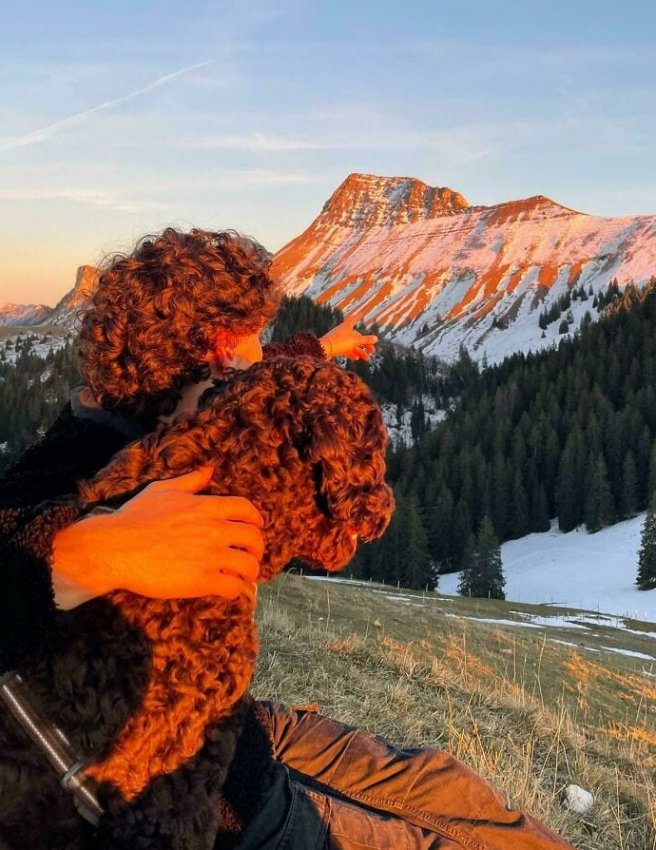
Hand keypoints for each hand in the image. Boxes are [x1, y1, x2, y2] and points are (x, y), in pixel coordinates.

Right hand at [52, 466, 263, 608]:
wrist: (117, 548)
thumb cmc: (135, 518)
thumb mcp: (163, 490)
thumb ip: (190, 480)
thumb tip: (209, 470)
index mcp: (207, 507)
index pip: (246, 509)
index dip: (256, 518)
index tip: (256, 526)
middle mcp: (214, 530)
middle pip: (254, 538)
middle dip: (258, 548)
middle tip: (252, 555)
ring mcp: (210, 556)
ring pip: (248, 565)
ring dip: (250, 572)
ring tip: (244, 577)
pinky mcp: (202, 580)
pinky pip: (232, 587)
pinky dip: (235, 590)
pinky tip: (228, 591)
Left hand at [320, 313, 377, 361]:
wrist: (323, 351)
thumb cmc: (339, 342)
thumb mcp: (355, 341)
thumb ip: (366, 340)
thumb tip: (376, 338)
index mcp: (346, 326)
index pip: (354, 319)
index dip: (358, 317)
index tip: (361, 314)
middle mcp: (342, 332)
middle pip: (356, 336)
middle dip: (365, 344)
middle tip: (373, 351)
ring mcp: (338, 340)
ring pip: (352, 345)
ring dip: (360, 351)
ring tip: (367, 359)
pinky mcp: (335, 348)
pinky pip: (345, 350)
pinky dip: (351, 354)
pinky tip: (356, 358)